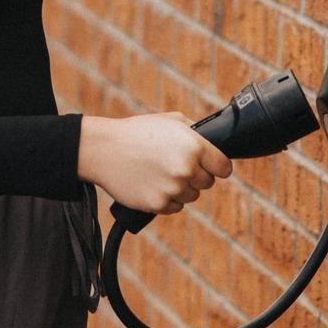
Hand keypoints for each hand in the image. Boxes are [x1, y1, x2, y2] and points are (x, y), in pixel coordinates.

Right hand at [77, 112, 232, 217]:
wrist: (104, 149)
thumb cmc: (137, 132)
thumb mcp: (170, 121)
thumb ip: (196, 132)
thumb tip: (213, 144)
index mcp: (194, 146)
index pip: (224, 168)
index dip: (217, 167)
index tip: (212, 167)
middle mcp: (187, 169)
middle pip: (207, 183)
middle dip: (196, 176)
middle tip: (176, 166)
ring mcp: (173, 188)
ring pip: (191, 196)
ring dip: (181, 188)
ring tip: (160, 173)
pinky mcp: (158, 204)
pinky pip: (174, 207)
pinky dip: (166, 199)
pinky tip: (152, 184)